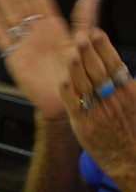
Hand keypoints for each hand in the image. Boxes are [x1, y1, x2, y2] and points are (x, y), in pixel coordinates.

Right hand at [0, 0, 96, 117]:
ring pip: (8, 15)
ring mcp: (23, 42)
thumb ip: (85, 23)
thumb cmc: (76, 72)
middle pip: (20, 2)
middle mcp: (35, 30)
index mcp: (53, 25)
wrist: (67, 99)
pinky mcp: (13, 56)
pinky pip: (1, 37)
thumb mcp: (83, 44)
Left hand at [60, 28, 135, 183]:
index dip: (104, 48)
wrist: (129, 158)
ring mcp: (97, 111)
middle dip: (89, 53)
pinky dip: (69, 93)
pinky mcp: (83, 123)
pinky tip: (63, 81)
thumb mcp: (134, 101)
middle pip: (99, 71)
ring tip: (72, 54)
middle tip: (81, 36)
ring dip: (78, 69)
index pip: (114, 64)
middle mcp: (113, 99)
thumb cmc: (130, 128)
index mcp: (127, 91)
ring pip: (86, 85)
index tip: (95, 33)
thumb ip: (127, 82)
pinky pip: (74, 105)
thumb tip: (119, 64)